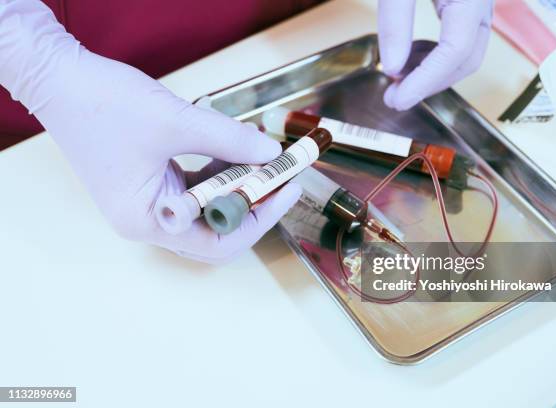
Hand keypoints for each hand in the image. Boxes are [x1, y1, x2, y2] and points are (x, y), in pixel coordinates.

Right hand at [0, 0, 300, 262]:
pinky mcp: (150, 185)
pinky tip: (235, 154)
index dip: (259, 218)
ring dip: (237, 188)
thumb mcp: (176, 121)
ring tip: (264, 162)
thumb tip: (271, 154)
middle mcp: (147, 221)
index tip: (286, 189)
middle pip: (215, 231)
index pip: (217, 241)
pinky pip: (195, 191)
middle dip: (252, 204)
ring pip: (207, 210)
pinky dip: (218, 176)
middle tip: (281, 177)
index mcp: (147, 220)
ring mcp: (147, 204)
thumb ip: (229, 140)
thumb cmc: (101, 103)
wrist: (58, 78)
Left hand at [378, 0, 493, 109]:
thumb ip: (395, 22)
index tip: (397, 100)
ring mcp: (478, 4)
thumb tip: (393, 69)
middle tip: (394, 96)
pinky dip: (434, 55)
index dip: (425, 81)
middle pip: (466, 59)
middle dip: (430, 84)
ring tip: (396, 77)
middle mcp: (482, 3)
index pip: (455, 51)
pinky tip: (408, 58)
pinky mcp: (467, 4)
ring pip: (464, 52)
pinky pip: (458, 38)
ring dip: (432, 72)